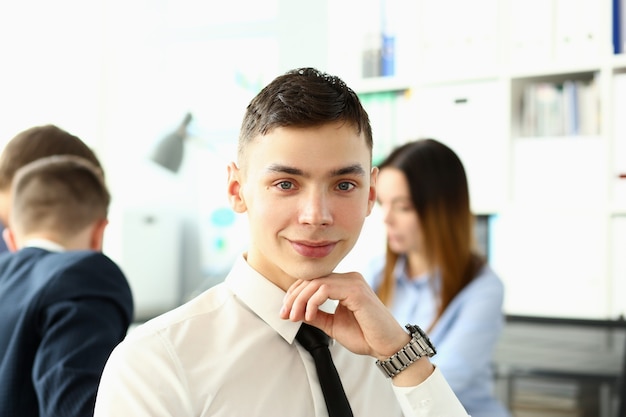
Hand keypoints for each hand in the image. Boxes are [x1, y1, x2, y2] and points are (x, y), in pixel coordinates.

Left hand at [280, 271, 409, 359]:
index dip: (295, 294)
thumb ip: (316, 316)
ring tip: (294, 317)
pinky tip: (310, 316)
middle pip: (312, 279)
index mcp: (344, 284)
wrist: (386, 346)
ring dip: (300, 300)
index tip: (285, 312)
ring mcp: (353, 282)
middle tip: (284, 314)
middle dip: (293, 297)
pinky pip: (325, 289)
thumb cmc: (365, 336)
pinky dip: (313, 302)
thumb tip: (295, 312)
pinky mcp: (356, 290)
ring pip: (316, 282)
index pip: (313, 281)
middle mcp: (349, 278)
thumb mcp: (333, 325)